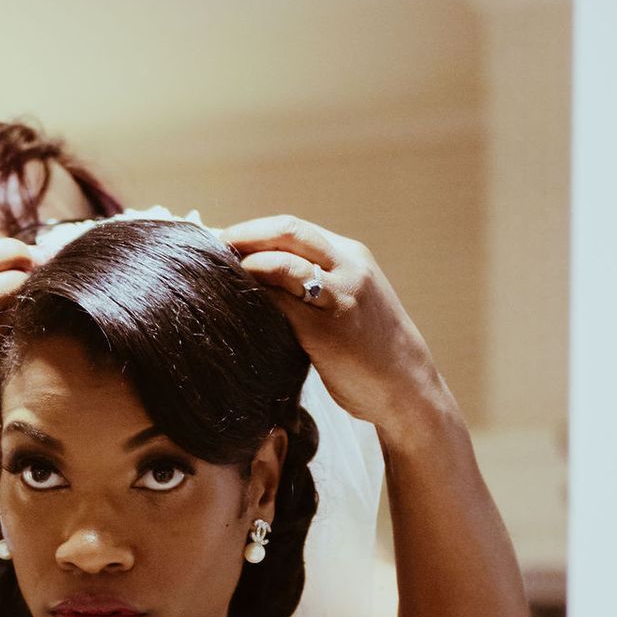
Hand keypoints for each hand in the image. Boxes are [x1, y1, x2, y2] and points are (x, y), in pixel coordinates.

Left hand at [224, 216, 446, 436]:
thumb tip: (261, 274)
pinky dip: (253, 300)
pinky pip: (280, 305)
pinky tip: (233, 307)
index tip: (222, 239)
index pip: (293, 229)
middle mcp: (348, 268)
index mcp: (352, 256)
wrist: (408, 388)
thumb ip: (317, 281)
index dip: (253, 230)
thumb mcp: (352, 299)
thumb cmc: (373, 349)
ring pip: (281, 263)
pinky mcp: (326, 332)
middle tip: (208, 247)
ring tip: (214, 275)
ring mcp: (339, 298)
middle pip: (285, 232)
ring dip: (243, 265)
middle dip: (242, 236)